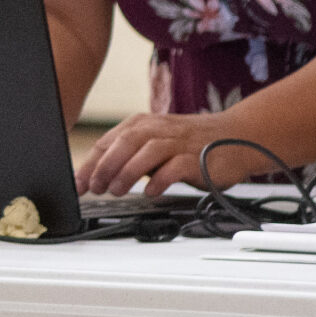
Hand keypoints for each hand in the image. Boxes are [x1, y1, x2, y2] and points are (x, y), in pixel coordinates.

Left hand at [77, 111, 253, 196]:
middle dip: (105, 166)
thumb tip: (98, 176)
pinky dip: (161, 179)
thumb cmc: (191, 145)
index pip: (108, 142)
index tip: (79, 184)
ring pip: (146, 151)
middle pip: (124, 143)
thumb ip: (130, 156)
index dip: (91, 163)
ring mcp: (178, 142)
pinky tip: (151, 192)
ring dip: (127, 172)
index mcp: (143, 124)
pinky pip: (175, 166)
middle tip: (95, 188)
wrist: (236, 137)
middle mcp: (158, 129)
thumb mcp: (155, 145)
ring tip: (116, 190)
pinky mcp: (197, 157)